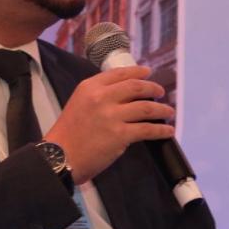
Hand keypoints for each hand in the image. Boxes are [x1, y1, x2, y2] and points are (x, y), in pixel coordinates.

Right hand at [43, 65, 173, 181]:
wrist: (60, 155)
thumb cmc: (67, 133)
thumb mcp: (78, 104)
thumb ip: (97, 96)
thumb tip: (123, 96)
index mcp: (90, 87)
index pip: (119, 73)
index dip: (137, 72)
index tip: (148, 73)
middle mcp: (102, 97)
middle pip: (136, 87)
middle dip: (153, 88)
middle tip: (160, 92)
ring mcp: (112, 116)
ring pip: (146, 107)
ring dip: (162, 109)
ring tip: (169, 112)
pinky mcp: (121, 135)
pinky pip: (147, 129)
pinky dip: (161, 130)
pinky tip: (168, 131)